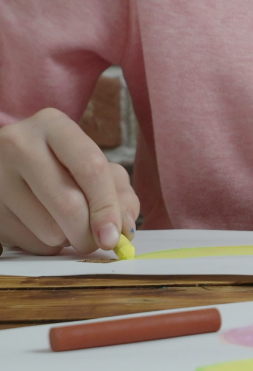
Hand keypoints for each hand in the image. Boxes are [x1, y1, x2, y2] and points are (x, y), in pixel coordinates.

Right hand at [0, 108, 138, 254]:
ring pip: (48, 229)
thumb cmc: (64, 166)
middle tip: (98, 241)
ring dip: (68, 239)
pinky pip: (28, 241)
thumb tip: (123, 229)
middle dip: (89, 233)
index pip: (90, 168)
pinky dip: (45, 244)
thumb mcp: (97, 167)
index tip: (114, 235)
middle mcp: (18, 144)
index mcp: (53, 125)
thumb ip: (120, 194)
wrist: (11, 166)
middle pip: (68, 203)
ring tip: (66, 224)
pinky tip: (42, 226)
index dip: (107, 207)